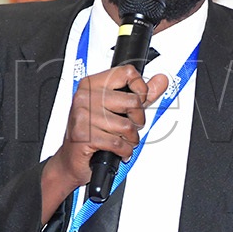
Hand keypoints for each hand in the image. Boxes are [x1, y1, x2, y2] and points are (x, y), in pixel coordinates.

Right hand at [41, 66, 167, 221]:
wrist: (71, 159)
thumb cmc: (93, 132)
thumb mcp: (118, 109)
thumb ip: (141, 94)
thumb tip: (161, 80)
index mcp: (92, 84)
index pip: (127, 73)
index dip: (141, 88)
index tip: (139, 100)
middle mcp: (85, 97)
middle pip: (133, 102)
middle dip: (138, 120)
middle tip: (129, 127)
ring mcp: (83, 116)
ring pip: (127, 126)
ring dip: (131, 139)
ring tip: (122, 140)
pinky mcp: (84, 136)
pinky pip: (118, 143)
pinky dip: (124, 151)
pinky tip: (118, 150)